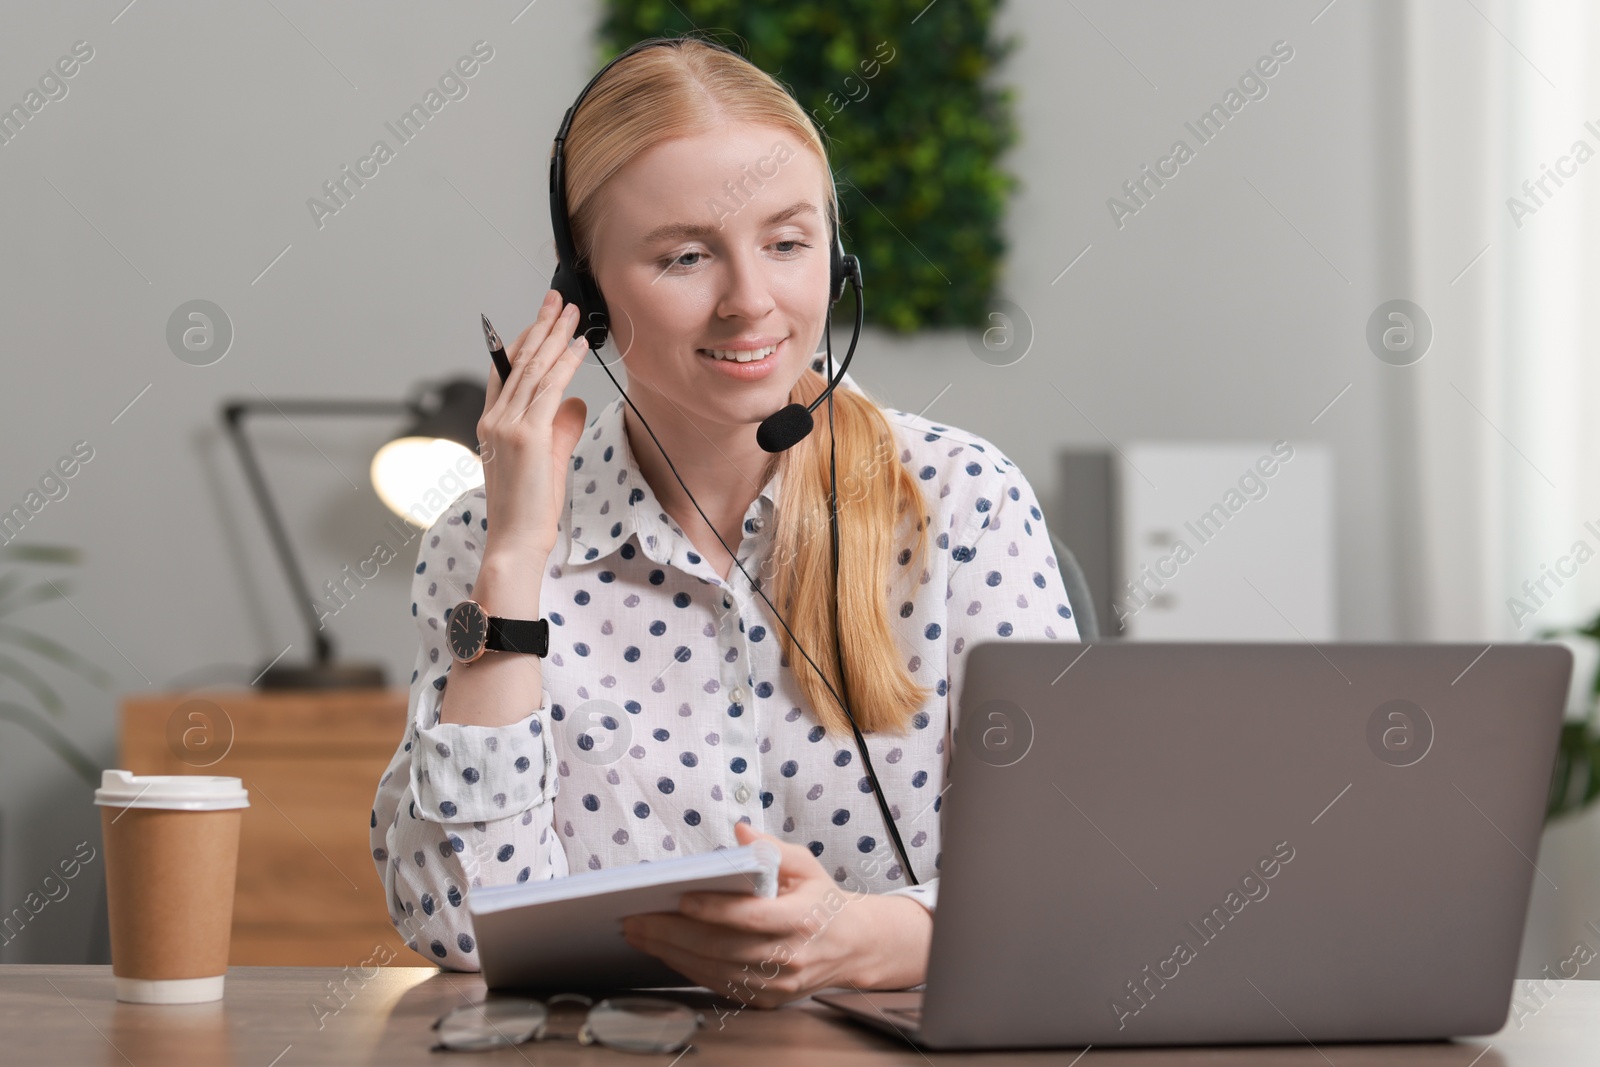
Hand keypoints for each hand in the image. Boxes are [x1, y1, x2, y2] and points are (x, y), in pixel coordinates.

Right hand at [478, 289, 588, 561]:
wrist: (517, 540)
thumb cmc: (529, 510)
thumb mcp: (547, 461)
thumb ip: (559, 429)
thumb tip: (574, 402)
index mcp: (492, 425)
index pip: (505, 372)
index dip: (523, 341)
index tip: (541, 319)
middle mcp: (495, 419)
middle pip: (519, 362)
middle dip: (541, 327)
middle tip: (557, 299)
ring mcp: (507, 425)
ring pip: (533, 370)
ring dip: (555, 336)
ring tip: (571, 312)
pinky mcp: (527, 435)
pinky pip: (548, 389)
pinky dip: (564, 364)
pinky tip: (578, 346)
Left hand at [619, 821, 932, 1008]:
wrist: (852, 947)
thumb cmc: (822, 900)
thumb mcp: (807, 865)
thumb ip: (772, 849)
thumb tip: (739, 832)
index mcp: (802, 918)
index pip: (751, 917)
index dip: (714, 910)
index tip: (680, 899)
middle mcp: (790, 955)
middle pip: (722, 948)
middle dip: (672, 934)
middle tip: (635, 920)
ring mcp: (778, 983)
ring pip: (716, 970)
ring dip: (671, 953)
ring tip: (639, 934)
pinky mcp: (768, 999)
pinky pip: (720, 985)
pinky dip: (688, 968)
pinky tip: (665, 951)